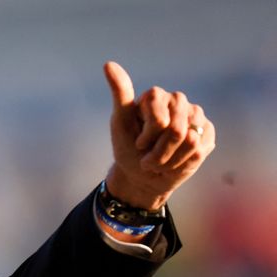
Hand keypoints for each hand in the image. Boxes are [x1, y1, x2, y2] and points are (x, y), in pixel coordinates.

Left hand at [103, 61, 215, 209]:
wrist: (143, 175)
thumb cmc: (129, 148)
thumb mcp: (120, 122)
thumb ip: (120, 93)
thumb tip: (108, 64)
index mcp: (156, 96)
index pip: (159, 117)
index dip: (149, 136)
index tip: (138, 143)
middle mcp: (178, 101)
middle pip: (176, 130)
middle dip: (159, 151)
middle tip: (148, 158)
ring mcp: (195, 116)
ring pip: (190, 140)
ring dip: (170, 159)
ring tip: (160, 160)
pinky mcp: (207, 132)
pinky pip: (200, 150)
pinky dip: (183, 162)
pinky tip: (175, 161)